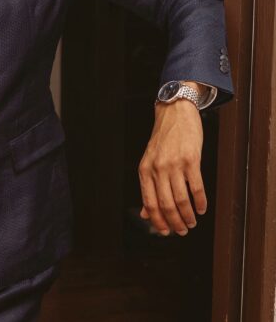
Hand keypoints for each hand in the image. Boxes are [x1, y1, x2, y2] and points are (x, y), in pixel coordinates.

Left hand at [138, 88, 205, 235]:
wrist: (174, 112)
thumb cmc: (163, 139)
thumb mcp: (149, 161)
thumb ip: (148, 187)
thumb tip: (144, 214)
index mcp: (145, 170)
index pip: (149, 204)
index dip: (158, 222)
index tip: (167, 233)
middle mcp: (157, 168)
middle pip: (166, 205)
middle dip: (175, 223)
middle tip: (183, 231)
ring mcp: (174, 164)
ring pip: (181, 200)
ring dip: (188, 216)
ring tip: (192, 222)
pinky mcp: (191, 159)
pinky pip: (196, 188)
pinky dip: (200, 202)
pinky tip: (202, 208)